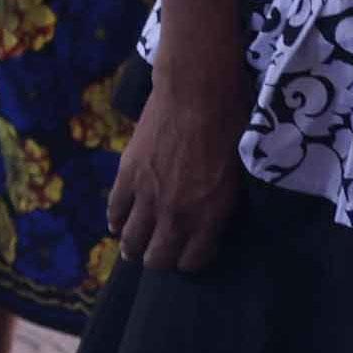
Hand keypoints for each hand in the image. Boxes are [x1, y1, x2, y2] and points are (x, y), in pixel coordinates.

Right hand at [105, 63, 250, 271]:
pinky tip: (117, 223)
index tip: (189, 254)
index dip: (189, 261)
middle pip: (158, 258)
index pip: (192, 261)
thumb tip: (208, 219)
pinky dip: (114, 220)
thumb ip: (218, 205)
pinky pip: (115, 209)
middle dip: (158, 260)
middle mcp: (176, 214)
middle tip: (157, 255)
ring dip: (132, 247)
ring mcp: (148, 196)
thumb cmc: (230, 126)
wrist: (196, 91)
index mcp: (209, 216)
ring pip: (131, 239)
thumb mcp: (237, 176)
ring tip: (132, 248)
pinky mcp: (127, 175)